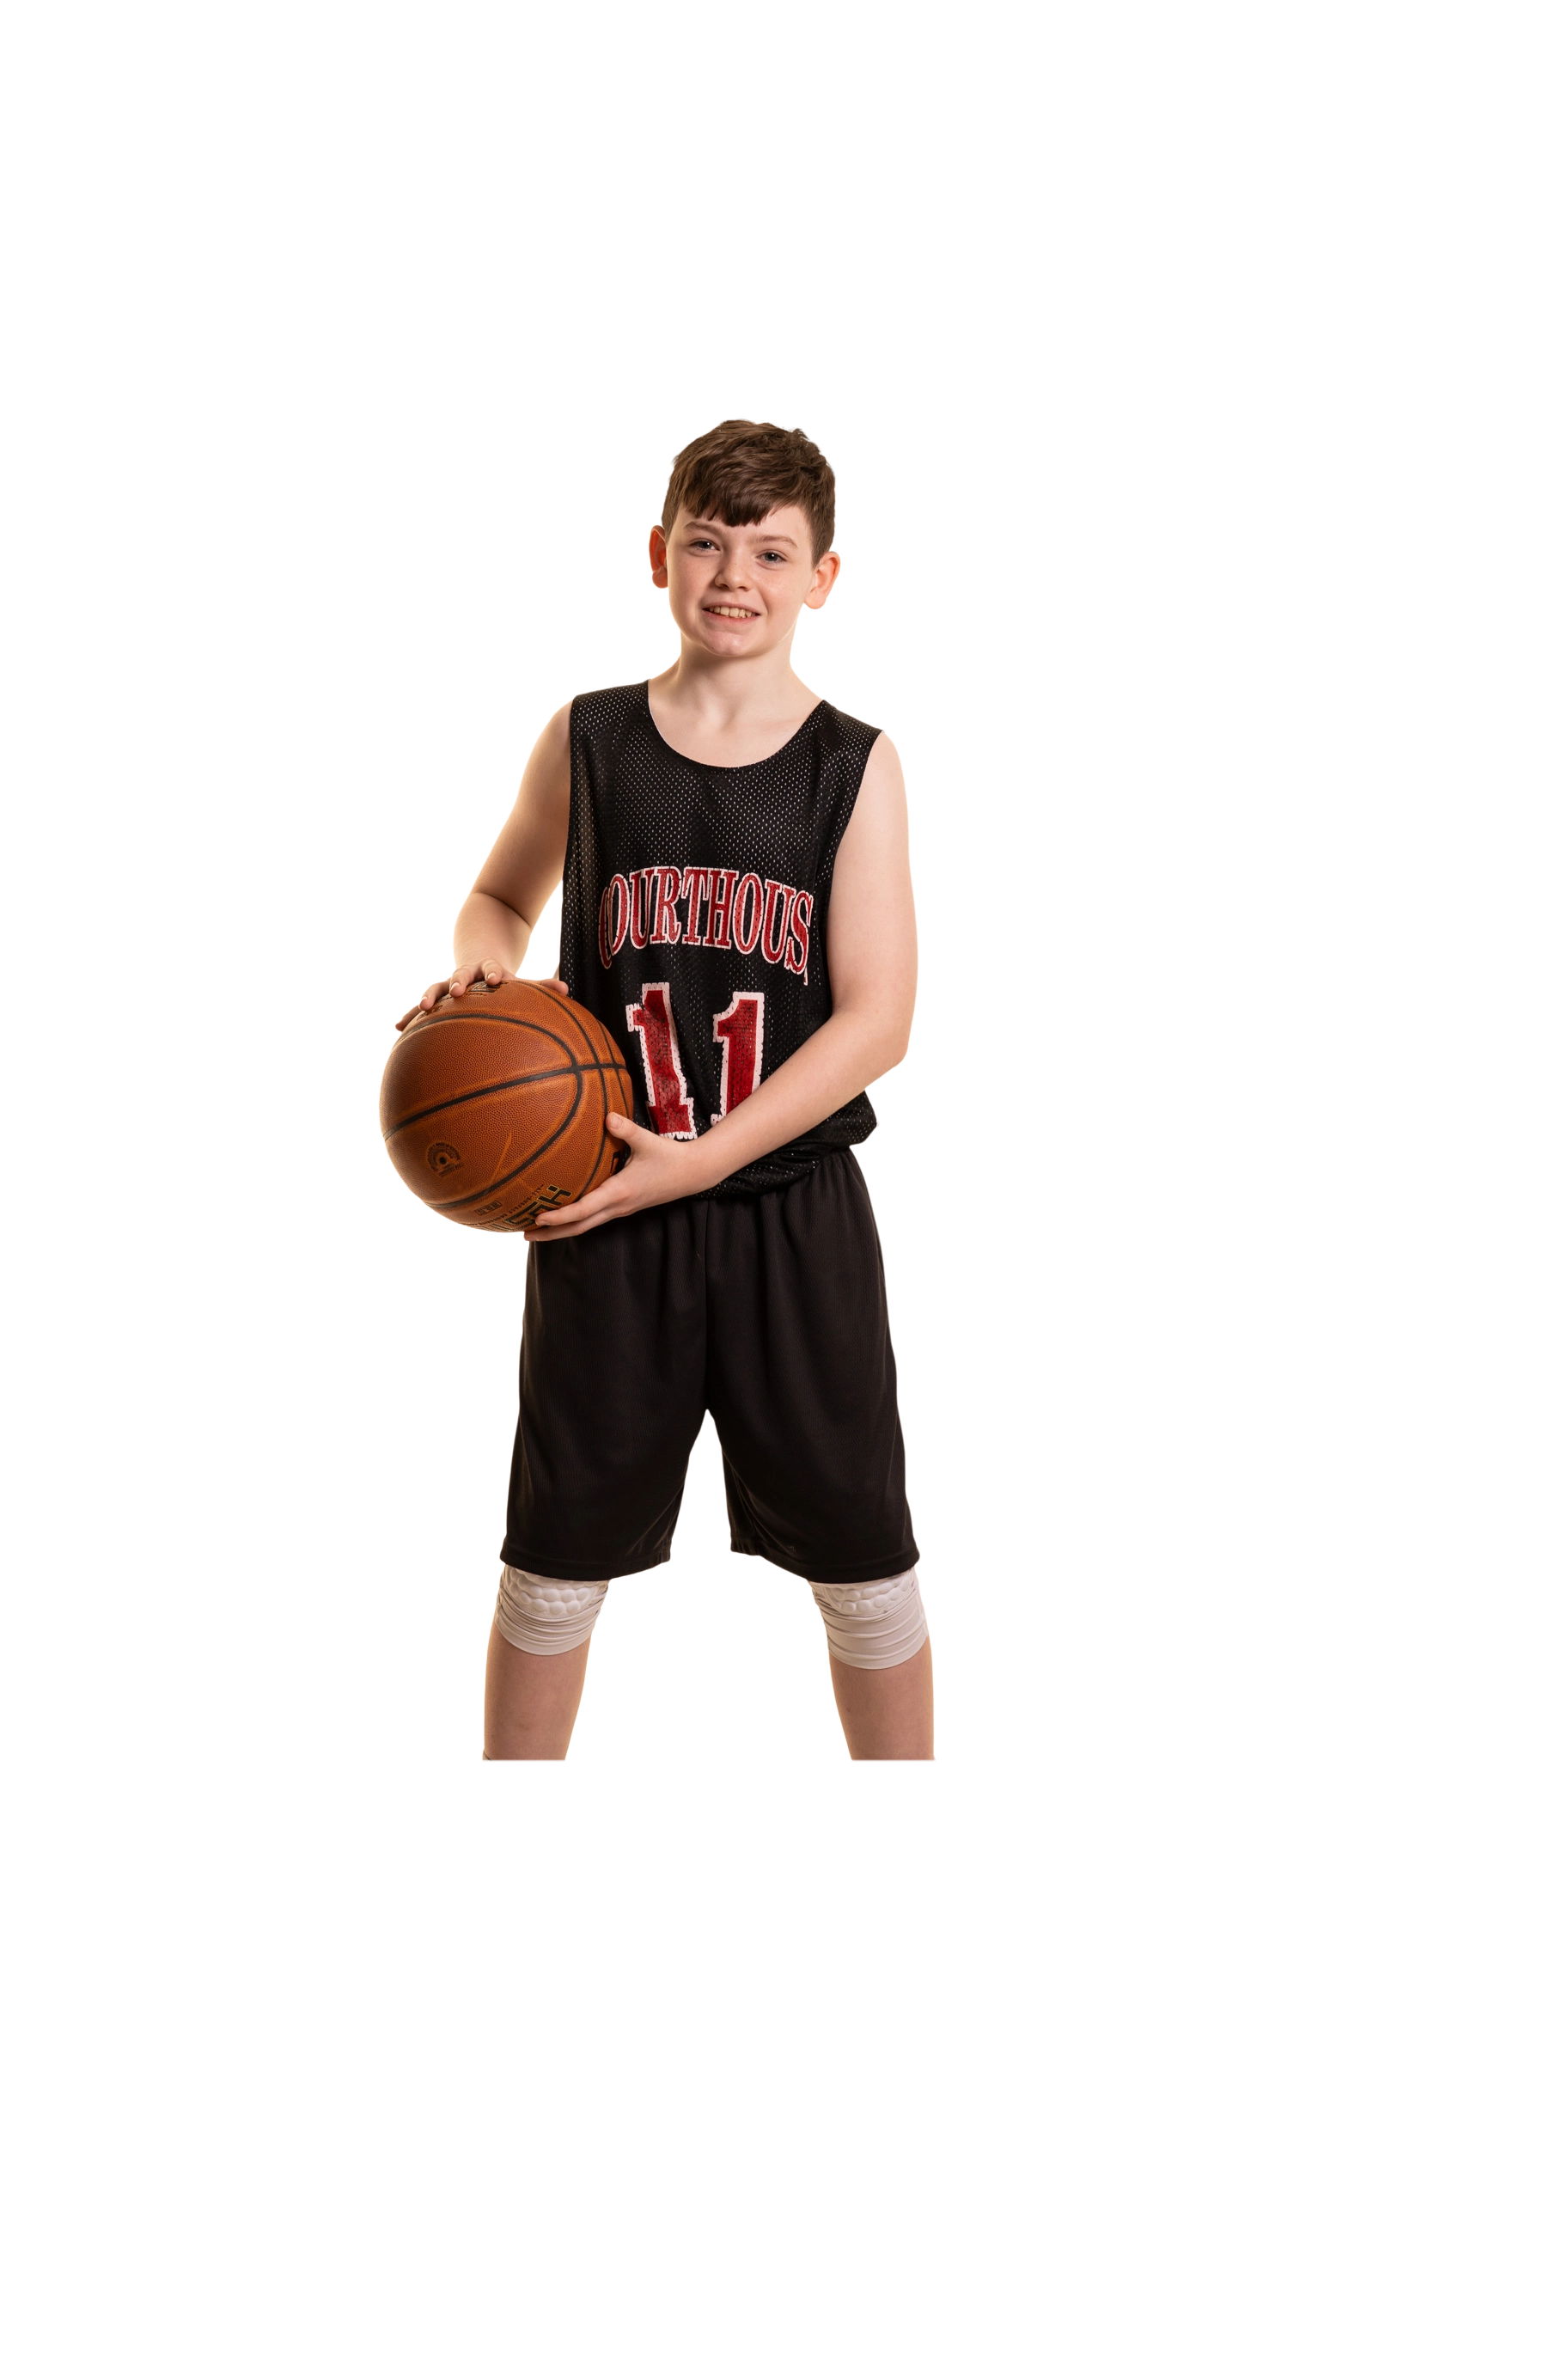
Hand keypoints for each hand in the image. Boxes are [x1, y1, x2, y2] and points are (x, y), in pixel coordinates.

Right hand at [393, 966, 568, 1029]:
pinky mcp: (436, 996)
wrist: (475, 954)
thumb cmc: (501, 977)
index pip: (492, 969)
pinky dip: (411, 1014)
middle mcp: (465, 974)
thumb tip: (567, 990)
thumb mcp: (519, 979)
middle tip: (456, 990)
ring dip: (428, 997)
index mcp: (488, 970)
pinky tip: (397, 1027)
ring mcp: (447, 984)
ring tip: (422, 1010)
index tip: (496, 979)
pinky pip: (421, 1006)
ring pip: (435, 987)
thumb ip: (541, 985)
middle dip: (457, 982)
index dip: (494, 973)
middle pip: (459, 974)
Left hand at [529, 1114, 709, 1240]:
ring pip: (585, 1226)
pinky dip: (575, 1221)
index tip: (538, 1216)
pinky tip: (563, 1215)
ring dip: (561, 1230)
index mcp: (619, 1193)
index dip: (560, 1216)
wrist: (693, 1174)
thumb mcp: (647, 1140)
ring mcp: (620, 1210)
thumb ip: (625, 1128)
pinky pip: (594, 1219)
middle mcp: (617, 1206)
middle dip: (551, 1233)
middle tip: (524, 1234)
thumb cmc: (670, 1156)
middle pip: (579, 1227)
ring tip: (536, 1230)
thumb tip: (606, 1115)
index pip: (584, 1210)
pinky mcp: (623, 1207)